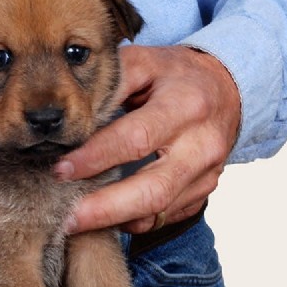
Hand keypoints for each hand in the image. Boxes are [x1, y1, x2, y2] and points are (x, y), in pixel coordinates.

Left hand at [56, 45, 240, 233]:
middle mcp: (202, 145)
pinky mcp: (203, 192)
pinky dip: (131, 221)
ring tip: (75, 223)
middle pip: (153, 190)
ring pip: (158, 211)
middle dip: (104, 208)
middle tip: (67, 218)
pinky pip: (164, 217)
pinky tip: (103, 218)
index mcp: (185, 106)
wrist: (226, 88)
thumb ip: (110, 84)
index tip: (61, 170)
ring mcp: (206, 174)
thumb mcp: (144, 63)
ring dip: (114, 221)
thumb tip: (70, 116)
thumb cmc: (174, 76)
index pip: (136, 139)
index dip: (96, 157)